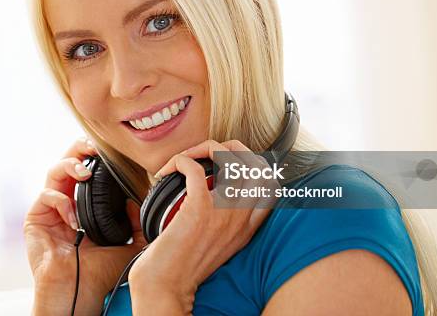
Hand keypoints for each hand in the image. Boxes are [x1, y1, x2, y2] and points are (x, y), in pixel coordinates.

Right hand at [24, 138, 146, 314]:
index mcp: (85, 204)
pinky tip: (74, 218)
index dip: (94, 156)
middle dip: (78, 150)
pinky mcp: (35, 219)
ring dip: (69, 165)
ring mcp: (49, 210)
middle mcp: (66, 202)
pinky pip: (46, 196)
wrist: (81, 293)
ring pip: (53, 171)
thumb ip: (138, 223)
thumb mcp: (129, 244)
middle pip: (67, 162)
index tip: (109, 151)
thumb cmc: (101, 273)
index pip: (87, 170)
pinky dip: (62, 202)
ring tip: (84, 171)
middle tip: (92, 148)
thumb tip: (137, 202)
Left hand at [128, 140, 276, 313]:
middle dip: (234, 147)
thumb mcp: (214, 248)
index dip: (256, 165)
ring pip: (228, 158)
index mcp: (246, 229)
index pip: (271, 188)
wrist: (165, 290)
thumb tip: (200, 193)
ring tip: (186, 159)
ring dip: (204, 149)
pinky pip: (195, 169)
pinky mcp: (199, 210)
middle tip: (208, 153)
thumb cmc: (180, 270)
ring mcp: (222, 213)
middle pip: (256, 164)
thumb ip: (217, 222)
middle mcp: (240, 219)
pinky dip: (181, 161)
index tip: (231, 163)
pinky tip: (171, 169)